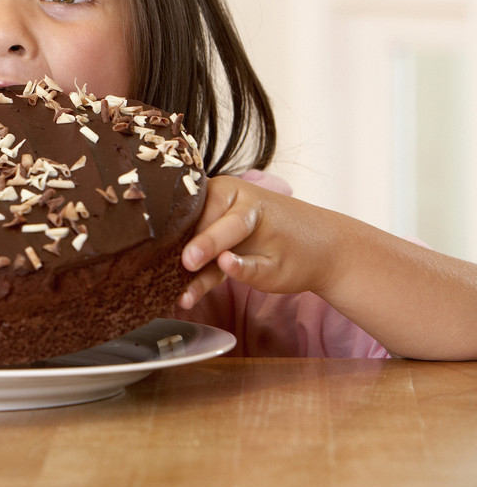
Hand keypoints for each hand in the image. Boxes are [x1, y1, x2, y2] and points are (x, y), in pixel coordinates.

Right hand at [176, 176, 334, 309]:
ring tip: (175, 293)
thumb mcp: (278, 271)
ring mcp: (216, 204)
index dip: (204, 245)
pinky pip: (198, 240)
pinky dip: (193, 265)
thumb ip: (248, 269)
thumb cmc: (302, 257)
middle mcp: (227, 194)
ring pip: (190, 233)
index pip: (222, 226)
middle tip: (166, 281)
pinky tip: (185, 291)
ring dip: (182, 260)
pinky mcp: (213, 220)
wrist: (321, 245)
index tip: (188, 262)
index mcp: (250, 202)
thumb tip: (221, 263)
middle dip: (182, 252)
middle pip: (195, 226)